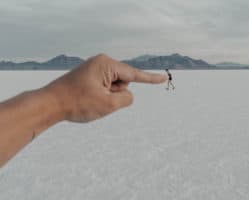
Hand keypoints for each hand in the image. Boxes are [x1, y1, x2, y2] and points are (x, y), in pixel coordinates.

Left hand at [44, 54, 166, 121]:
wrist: (49, 104)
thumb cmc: (77, 103)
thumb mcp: (108, 104)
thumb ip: (127, 99)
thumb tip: (128, 95)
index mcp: (107, 65)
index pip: (134, 74)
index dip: (150, 79)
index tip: (163, 77)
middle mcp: (101, 63)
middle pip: (123, 83)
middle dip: (116, 95)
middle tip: (96, 100)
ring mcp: (94, 70)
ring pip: (113, 88)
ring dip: (108, 98)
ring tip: (89, 100)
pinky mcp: (89, 77)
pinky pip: (104, 89)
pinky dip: (101, 97)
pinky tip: (86, 100)